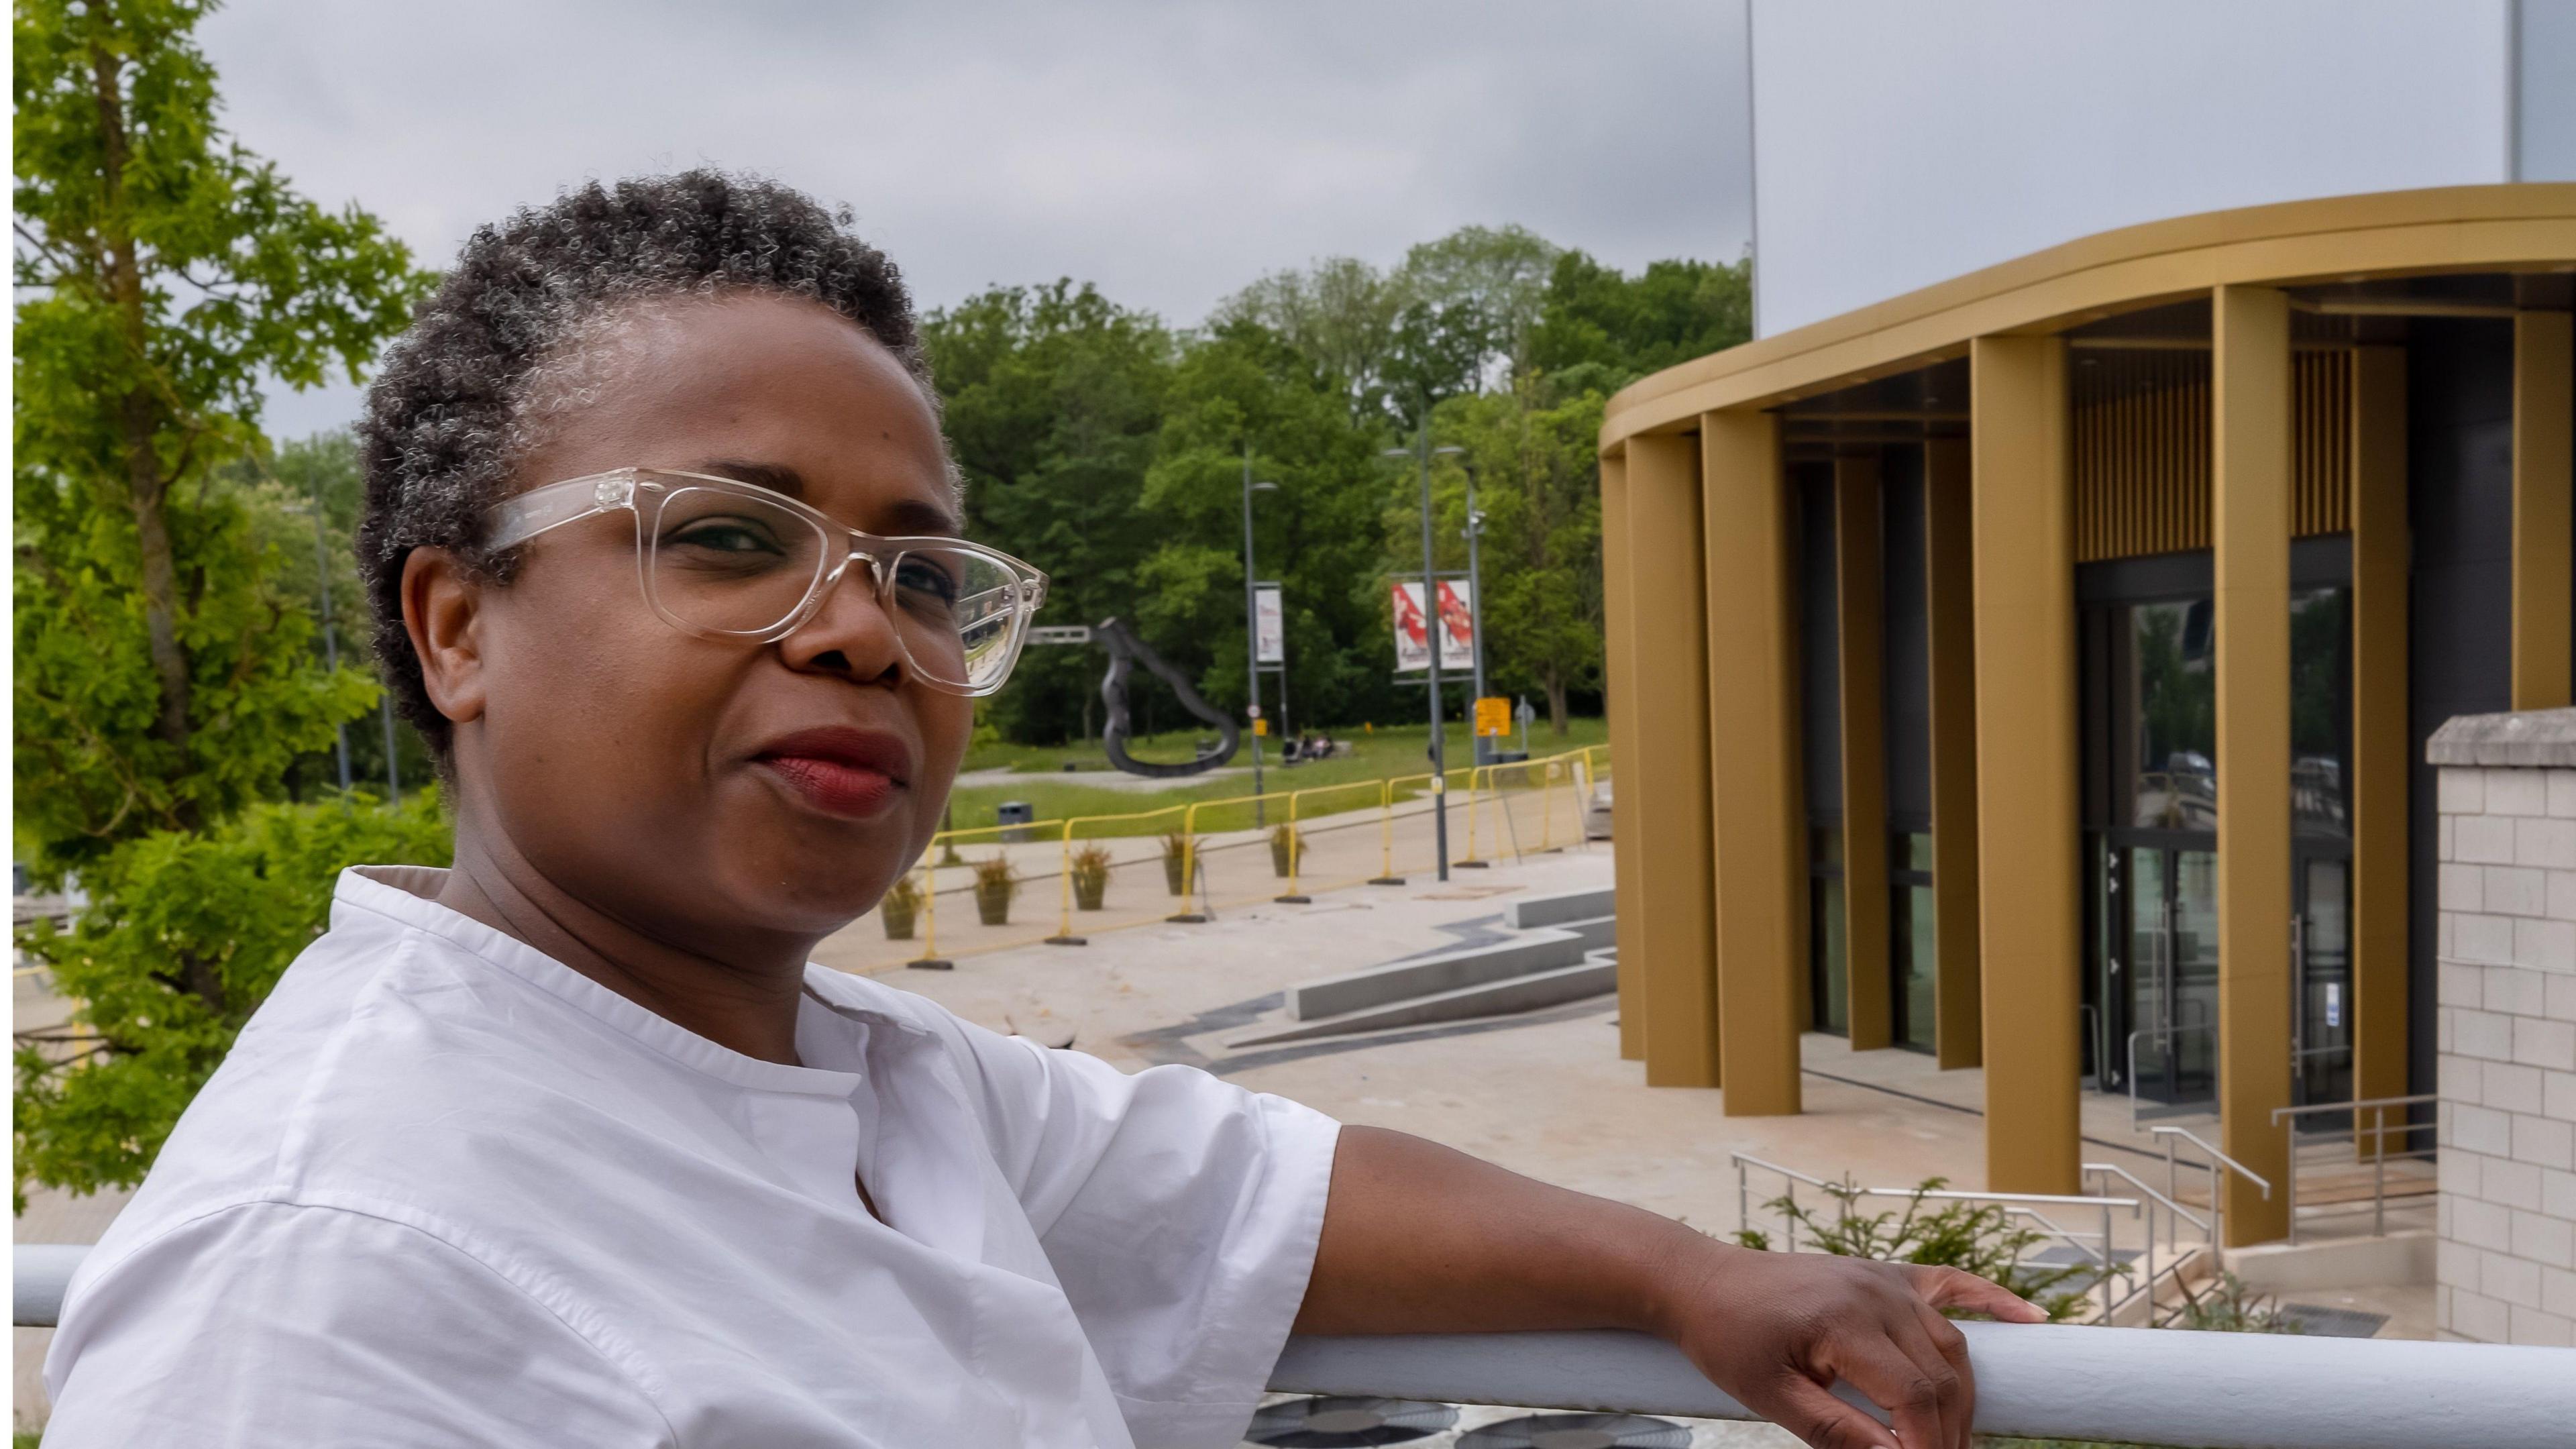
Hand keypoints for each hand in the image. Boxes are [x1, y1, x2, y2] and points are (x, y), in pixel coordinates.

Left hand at [1651, 1240, 2046, 1448]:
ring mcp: (1885, 1280)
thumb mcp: (1771, 1397)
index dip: (1929, 1446)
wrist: (1702, 1282)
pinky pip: (1952, 1284)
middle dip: (1950, 1435)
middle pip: (1942, 1377)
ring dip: (1962, 1398)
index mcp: (1846, 1323)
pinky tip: (2035, 1319)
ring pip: (1951, 1346)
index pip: (1914, 1398)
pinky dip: (1994, 1301)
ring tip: (1958, 1444)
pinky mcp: (1885, 1274)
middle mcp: (1877, 1294)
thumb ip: (1836, 1432)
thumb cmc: (1728, 1339)